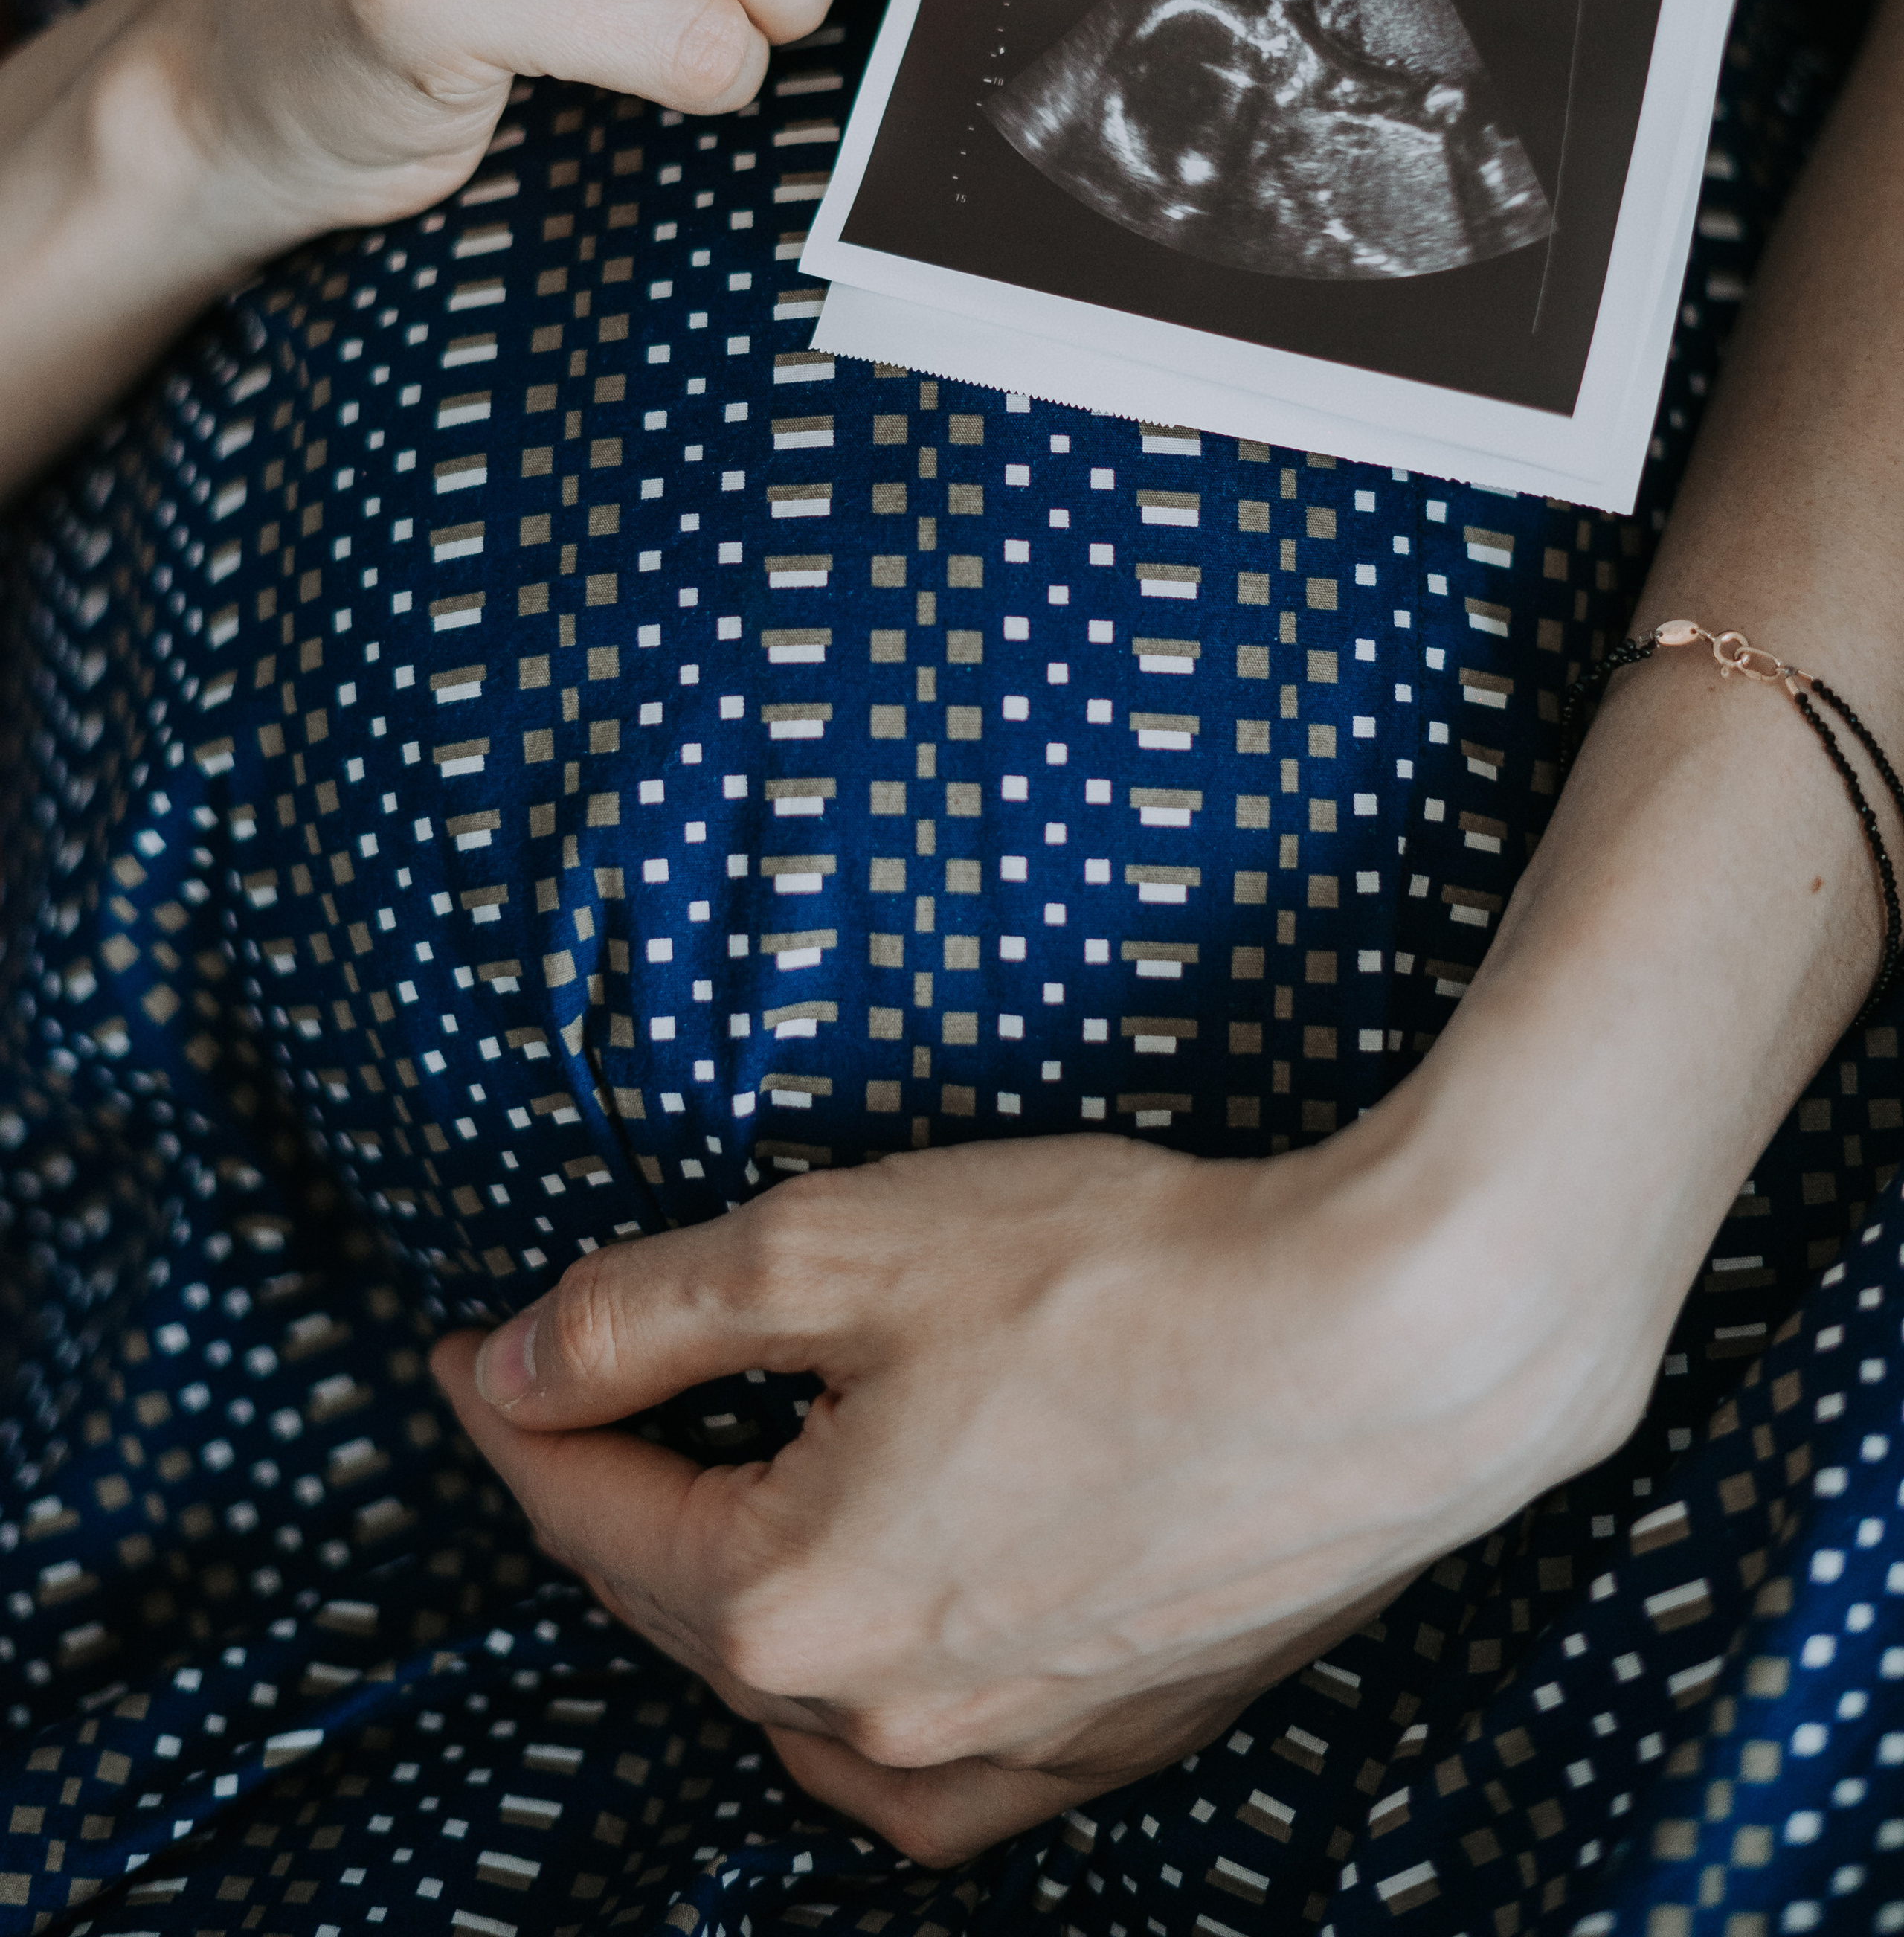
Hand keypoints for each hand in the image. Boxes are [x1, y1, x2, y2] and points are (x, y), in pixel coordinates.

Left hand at [431, 1108, 1657, 1865]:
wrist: (1388, 1351)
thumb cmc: (1124, 1281)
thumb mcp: (840, 1246)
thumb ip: (649, 1311)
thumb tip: (519, 1362)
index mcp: (794, 1601)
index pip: (591, 1510)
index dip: (516, 1414)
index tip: (470, 1358)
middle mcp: (890, 1715)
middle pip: (687, 1608)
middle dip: (609, 1498)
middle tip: (561, 1405)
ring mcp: (1014, 1745)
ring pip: (803, 1701)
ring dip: (727, 1606)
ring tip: (696, 1506)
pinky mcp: (1118, 1734)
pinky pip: (934, 1768)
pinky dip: (863, 1708)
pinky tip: (865, 1652)